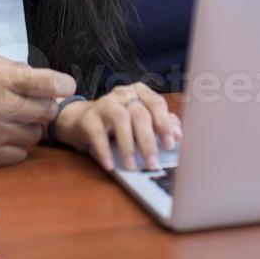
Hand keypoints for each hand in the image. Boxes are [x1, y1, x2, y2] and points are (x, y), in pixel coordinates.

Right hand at [0, 53, 75, 166]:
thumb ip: (18, 68)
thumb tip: (50, 82)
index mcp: (0, 80)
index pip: (46, 83)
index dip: (62, 84)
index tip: (66, 86)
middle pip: (48, 111)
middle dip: (44, 106)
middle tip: (32, 104)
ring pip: (36, 134)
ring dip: (30, 127)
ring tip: (12, 120)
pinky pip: (22, 153)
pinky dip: (17, 145)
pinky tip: (2, 135)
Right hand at [54, 81, 181, 171]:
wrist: (82, 121)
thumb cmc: (119, 123)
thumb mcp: (141, 122)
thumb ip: (161, 125)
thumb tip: (177, 136)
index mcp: (140, 92)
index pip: (157, 103)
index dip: (164, 124)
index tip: (170, 144)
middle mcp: (123, 93)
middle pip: (139, 113)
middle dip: (147, 140)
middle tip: (152, 163)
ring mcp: (104, 103)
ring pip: (120, 119)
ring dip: (127, 145)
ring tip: (131, 166)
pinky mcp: (88, 117)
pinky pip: (97, 133)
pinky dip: (104, 150)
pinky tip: (110, 164)